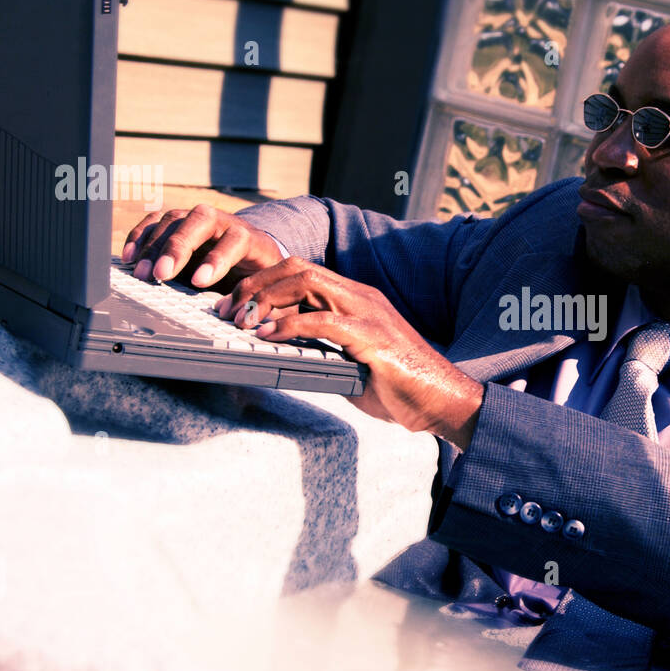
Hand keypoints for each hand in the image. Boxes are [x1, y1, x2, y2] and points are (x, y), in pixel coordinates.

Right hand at [121, 203, 284, 289]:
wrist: (255, 256)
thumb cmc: (260, 277)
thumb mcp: (266, 289)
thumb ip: (258, 302)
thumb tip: (249, 321)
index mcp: (253, 239)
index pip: (236, 240)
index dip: (217, 259)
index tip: (199, 282)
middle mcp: (225, 222)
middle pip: (201, 219)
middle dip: (178, 247)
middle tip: (160, 274)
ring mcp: (199, 219)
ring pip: (175, 219)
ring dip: (154, 246)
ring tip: (141, 273)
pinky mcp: (178, 222)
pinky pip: (156, 222)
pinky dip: (140, 237)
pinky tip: (129, 257)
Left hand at [216, 258, 483, 448]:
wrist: (441, 402)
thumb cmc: (400, 387)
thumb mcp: (353, 361)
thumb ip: (324, 350)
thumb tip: (286, 354)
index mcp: (356, 300)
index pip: (301, 272)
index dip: (262, 283)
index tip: (235, 306)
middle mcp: (361, 298)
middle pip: (297, 268)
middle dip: (255, 284)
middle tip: (228, 310)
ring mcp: (368, 313)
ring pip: (307, 283)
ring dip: (266, 299)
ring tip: (243, 321)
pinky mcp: (373, 336)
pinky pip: (323, 321)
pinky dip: (289, 325)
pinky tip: (269, 336)